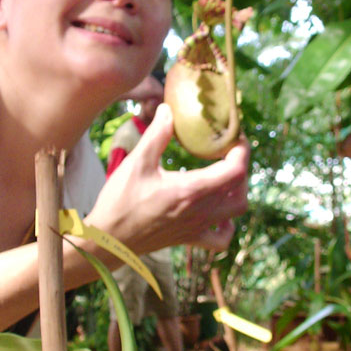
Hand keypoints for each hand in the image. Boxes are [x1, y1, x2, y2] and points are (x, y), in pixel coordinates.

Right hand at [87, 103, 248, 253]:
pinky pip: (221, 239)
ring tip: (224, 177)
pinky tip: (218, 214)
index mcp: (191, 190)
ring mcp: (197, 227)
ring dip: (237, 193)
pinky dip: (227, 226)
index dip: (241, 150)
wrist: (108, 240)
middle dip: (241, 168)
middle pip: (241, 190)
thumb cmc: (120, 201)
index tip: (233, 137)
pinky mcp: (189, 239)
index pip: (236, 170)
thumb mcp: (137, 162)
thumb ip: (157, 135)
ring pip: (235, 212)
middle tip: (227, 153)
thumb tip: (168, 110)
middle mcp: (200, 211)